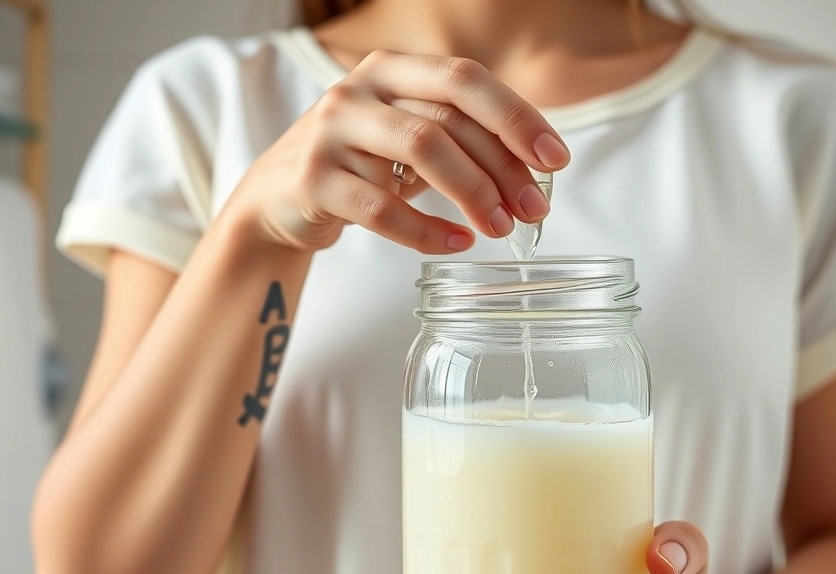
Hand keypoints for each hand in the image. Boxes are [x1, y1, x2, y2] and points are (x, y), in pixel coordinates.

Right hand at [220, 49, 570, 254]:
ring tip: (500, 228)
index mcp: (391, 69)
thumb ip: (461, 136)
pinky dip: (427, 231)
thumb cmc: (361, 166)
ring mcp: (331, 132)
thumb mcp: (409, 137)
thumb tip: (538, 168)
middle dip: (502, 168)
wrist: (280, 200)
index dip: (516, 117)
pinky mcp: (312, 180)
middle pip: (448, 119)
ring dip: (472, 194)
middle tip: (534, 209)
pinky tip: (457, 242)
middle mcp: (358, 90)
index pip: (465, 79)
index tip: (555, 160)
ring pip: (421, 151)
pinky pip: (382, 208)